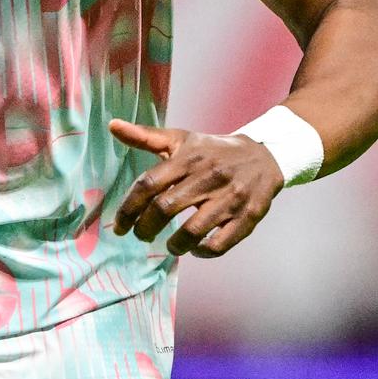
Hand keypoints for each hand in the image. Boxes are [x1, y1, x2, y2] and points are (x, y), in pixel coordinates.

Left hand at [108, 119, 282, 257]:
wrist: (264, 155)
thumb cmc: (212, 151)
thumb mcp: (180, 140)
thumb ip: (145, 137)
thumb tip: (112, 125)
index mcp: (187, 159)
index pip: (148, 184)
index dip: (128, 208)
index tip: (119, 226)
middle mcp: (207, 177)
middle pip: (165, 208)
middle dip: (146, 228)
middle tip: (141, 236)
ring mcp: (229, 198)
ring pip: (193, 230)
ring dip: (174, 244)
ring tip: (169, 246)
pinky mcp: (247, 216)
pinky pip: (221, 243)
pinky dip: (203, 252)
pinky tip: (195, 250)